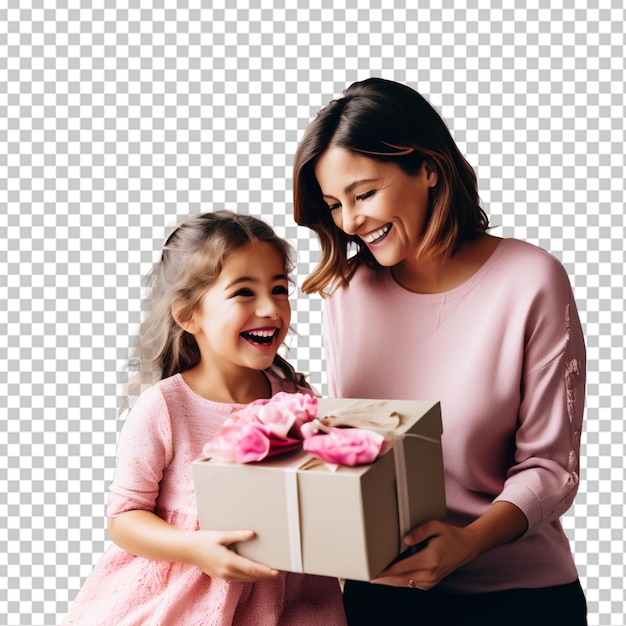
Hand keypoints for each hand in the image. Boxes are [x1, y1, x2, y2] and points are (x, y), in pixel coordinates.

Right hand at [108, 511, 279, 582]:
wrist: (186, 550)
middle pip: (250, 576)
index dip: (265, 571)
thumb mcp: (220, 535)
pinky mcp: (220, 576)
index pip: (251, 569)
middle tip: (277, 571)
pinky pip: (237, 578)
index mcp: (228, 561)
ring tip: (268, 571)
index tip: (276, 571)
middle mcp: (226, 572)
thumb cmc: (203, 540)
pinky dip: (247, 576)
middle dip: (264, 575)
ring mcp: (223, 576)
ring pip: (244, 579)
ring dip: (256, 576)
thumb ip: (237, 535)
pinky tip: (252, 571)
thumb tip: (252, 534)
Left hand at [371, 503, 527, 589]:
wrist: (467, 548)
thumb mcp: (435, 526)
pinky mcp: (431, 582)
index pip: (402, 568)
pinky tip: (391, 578)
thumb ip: (419, 532)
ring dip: (391, 582)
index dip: (386, 572)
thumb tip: (404, 540)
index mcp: (430, 560)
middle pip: (401, 580)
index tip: (374, 573)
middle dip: (384, 580)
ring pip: (406, 584)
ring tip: (377, 578)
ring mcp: (431, 580)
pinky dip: (400, 582)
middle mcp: (430, 574)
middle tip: (370, 577)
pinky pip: (412, 584)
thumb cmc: (450, 535)